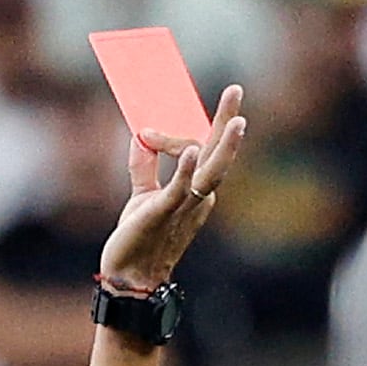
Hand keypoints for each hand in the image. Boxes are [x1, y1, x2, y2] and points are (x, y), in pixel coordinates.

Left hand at [98, 84, 248, 293]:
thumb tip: (138, 135)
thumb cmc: (140, 238)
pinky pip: (180, 189)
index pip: (201, 150)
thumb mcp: (143, 195)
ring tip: (238, 121)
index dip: (173, 137)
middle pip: (219, 154)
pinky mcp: (163, 214)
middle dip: (228, 121)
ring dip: (225, 146)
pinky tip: (193, 151)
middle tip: (236, 89)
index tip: (145, 132)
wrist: (129, 276)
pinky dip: (187, 169)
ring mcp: (184, 206)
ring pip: (212, 172)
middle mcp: (197, 196)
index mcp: (196, 189)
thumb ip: (144, 165)